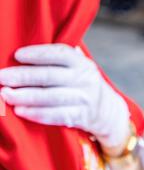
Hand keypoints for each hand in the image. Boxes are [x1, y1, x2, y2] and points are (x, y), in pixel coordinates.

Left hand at [0, 44, 129, 148]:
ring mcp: (84, 98)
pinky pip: (56, 115)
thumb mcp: (79, 66)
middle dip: (23, 76)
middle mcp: (84, 78)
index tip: (17, 54)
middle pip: (49, 76)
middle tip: (2, 76)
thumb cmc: (82, 83)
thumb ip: (60, 58)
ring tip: (5, 94)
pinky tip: (20, 110)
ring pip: (50, 97)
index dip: (38, 54)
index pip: (59, 54)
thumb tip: (26, 52)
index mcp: (81, 62)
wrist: (107, 110)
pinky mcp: (81, 116)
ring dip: (25, 96)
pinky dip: (36, 113)